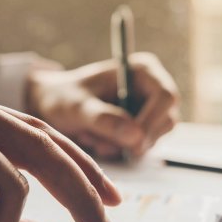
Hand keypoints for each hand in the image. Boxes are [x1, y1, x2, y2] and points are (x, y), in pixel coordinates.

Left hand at [26, 52, 179, 158]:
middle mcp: (153, 88)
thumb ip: (103, 118)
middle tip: (103, 143)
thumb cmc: (64, 98)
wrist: (55, 107)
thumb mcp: (77, 107)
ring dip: (124, 146)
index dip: (153, 121)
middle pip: (166, 121)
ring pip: (154, 138)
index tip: (132, 143)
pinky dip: (120, 152)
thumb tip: (136, 136)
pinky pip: (143, 149)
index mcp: (143, 70)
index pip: (166, 97)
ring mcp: (151, 110)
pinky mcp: (144, 130)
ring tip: (93, 136)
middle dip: (136, 138)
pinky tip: (98, 141)